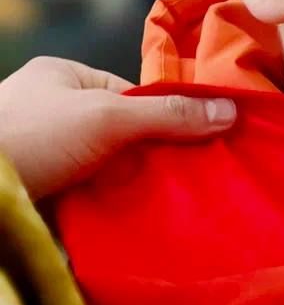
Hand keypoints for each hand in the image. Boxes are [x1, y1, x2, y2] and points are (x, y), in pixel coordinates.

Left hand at [0, 57, 235, 200]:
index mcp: (61, 77)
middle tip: (186, 180)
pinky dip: (104, 215)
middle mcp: (49, 112)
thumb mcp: (107, 117)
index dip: (164, 118)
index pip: (131, 95)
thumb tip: (231, 110)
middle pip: (121, 135)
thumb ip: (168, 114)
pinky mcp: (36, 197)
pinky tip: (130, 227)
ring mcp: (40, 157)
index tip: (194, 144)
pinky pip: (82, 203)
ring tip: (165, 208)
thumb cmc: (30, 138)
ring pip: (103, 172)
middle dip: (149, 159)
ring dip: (127, 191)